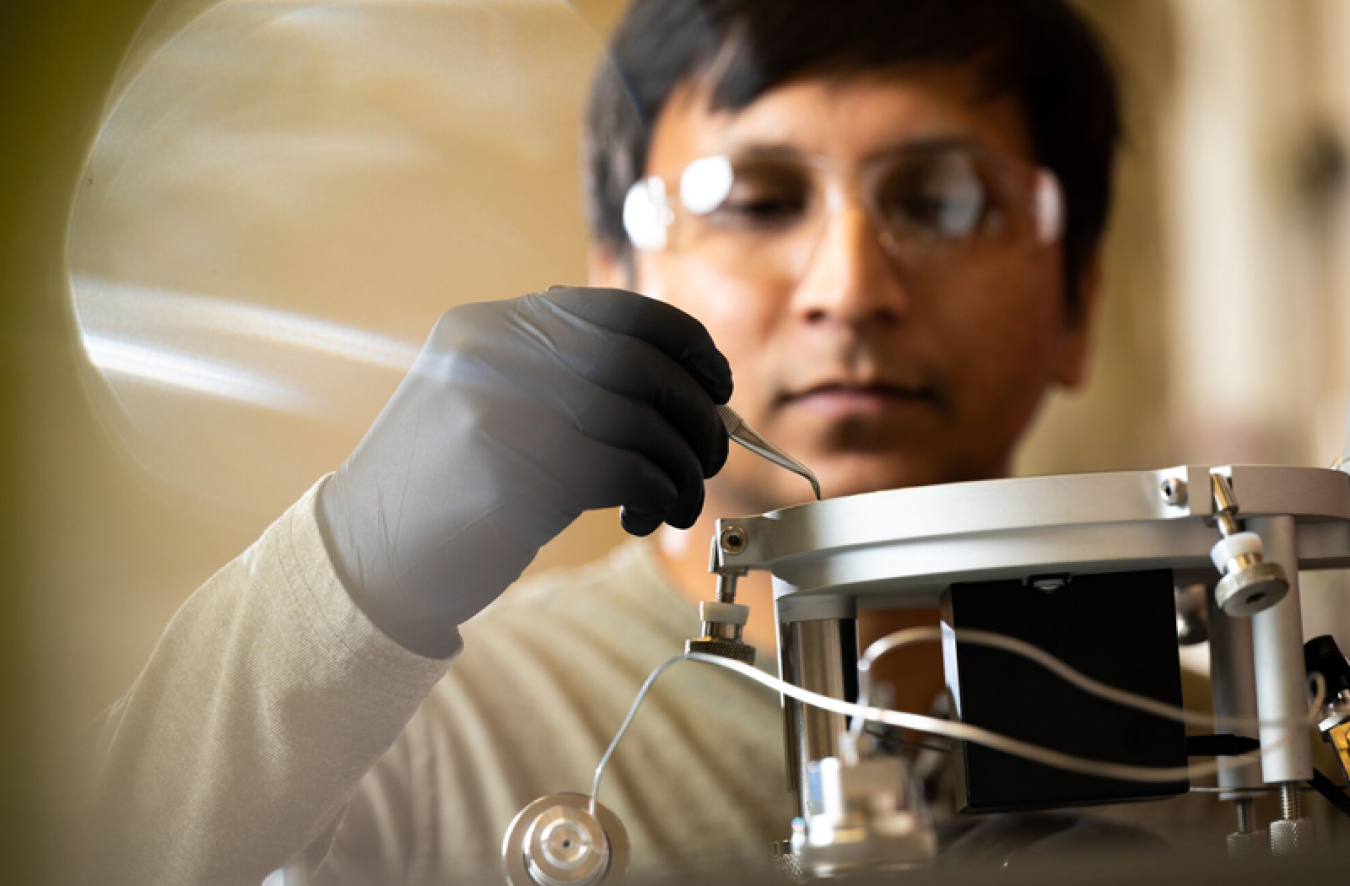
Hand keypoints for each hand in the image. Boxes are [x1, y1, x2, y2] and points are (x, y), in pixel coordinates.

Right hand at [316, 287, 731, 656]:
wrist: (364, 559)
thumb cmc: (442, 487)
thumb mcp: (486, 402)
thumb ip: (558, 377)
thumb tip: (676, 382)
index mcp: (489, 326)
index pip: (614, 309)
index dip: (683, 340)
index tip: (715, 378)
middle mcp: (493, 355)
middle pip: (638, 361)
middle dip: (696, 409)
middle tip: (712, 450)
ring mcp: (501, 413)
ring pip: (641, 419)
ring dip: (684, 463)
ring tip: (681, 497)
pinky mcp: (518, 478)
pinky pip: (628, 471)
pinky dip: (659, 493)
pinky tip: (647, 516)